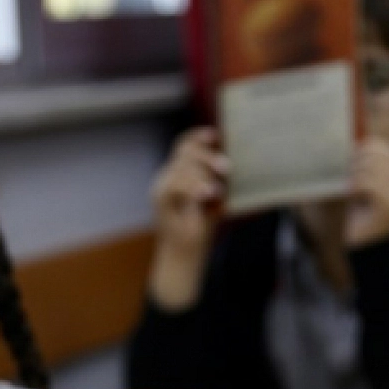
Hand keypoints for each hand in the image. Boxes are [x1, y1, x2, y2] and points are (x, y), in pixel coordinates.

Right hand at [147, 129, 229, 311]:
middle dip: (207, 157)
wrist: (185, 253)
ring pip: (181, 167)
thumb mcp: (213, 196)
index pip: (184, 145)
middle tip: (226, 169)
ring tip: (216, 191)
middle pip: (185, 151)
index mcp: (179, 171)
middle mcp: (167, 175)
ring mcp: (161, 186)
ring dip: (202, 175)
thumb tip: (228, 160)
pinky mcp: (160, 198)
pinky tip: (207, 194)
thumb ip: (215, 177)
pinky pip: (176, 183)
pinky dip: (194, 187)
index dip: (198, 136)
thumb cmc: (200, 225)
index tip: (215, 135)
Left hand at [344, 135, 388, 247]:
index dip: (365, 149)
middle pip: (378, 155)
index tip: (352, 160)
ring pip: (372, 168)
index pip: (385, 149)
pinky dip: (356, 187)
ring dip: (355, 176)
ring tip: (352, 189)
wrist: (369, 246)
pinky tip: (354, 196)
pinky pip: (369, 184)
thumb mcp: (365, 187)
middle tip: (349, 175)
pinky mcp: (388, 204)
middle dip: (358, 161)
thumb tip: (356, 145)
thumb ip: (366, 168)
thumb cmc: (363, 215)